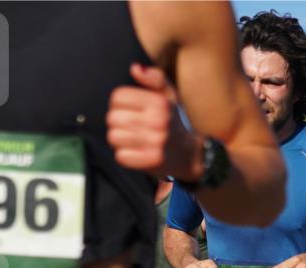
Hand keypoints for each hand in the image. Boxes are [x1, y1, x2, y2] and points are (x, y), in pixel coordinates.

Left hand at [107, 64, 199, 178]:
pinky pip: (121, 156)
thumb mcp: (169, 96)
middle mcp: (159, 120)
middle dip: (118, 124)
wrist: (193, 155)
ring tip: (134, 140)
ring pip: (114, 137)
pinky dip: (126, 156)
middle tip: (132, 128)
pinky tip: (137, 153)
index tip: (129, 111)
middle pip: (112, 118)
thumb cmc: (175, 122)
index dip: (119, 104)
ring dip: (120, 141)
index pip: (118, 97)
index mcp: (159, 102)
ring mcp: (156, 141)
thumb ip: (154, 78)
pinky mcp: (153, 160)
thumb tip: (135, 68)